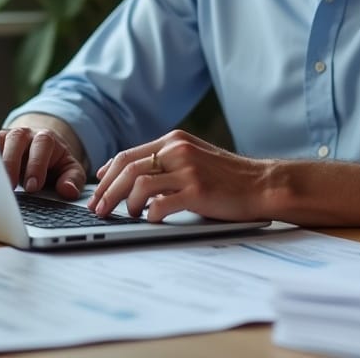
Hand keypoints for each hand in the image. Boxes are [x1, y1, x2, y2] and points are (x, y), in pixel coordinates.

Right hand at [0, 124, 85, 199]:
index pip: (42, 145)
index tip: (33, 187)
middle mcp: (24, 134)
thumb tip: (68, 191)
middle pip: (16, 139)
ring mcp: (6, 137)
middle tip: (11, 187)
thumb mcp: (69, 169)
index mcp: (46, 138)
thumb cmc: (53, 161)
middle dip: (12, 163)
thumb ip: (72, 179)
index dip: (37, 165)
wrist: (39, 145)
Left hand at [89, 129, 274, 221]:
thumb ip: (163, 161)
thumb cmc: (226, 177)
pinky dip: (149, 214)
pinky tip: (150, 220)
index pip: (127, 155)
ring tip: (127, 215)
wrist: (262, 184)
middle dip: (107, 192)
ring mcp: (188, 170)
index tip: (97, 190)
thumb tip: (126, 174)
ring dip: (126, 204)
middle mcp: (178, 150)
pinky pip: (161, 204)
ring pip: (139, 184)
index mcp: (173, 140)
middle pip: (127, 169)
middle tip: (98, 210)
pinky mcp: (198, 191)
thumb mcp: (192, 157)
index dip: (107, 175)